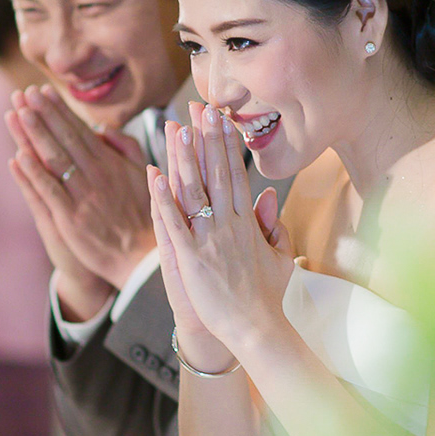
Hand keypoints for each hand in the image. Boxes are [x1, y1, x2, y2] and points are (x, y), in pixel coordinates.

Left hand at [7, 88, 155, 288]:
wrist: (144, 257)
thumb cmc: (145, 215)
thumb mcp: (145, 174)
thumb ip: (127, 148)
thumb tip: (104, 129)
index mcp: (111, 164)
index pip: (82, 131)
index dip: (61, 111)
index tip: (44, 93)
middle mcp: (96, 175)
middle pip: (66, 139)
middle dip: (45, 114)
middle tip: (27, 94)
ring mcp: (82, 196)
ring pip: (55, 159)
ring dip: (36, 135)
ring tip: (20, 113)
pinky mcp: (71, 219)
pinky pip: (49, 191)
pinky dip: (34, 173)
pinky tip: (19, 156)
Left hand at [149, 102, 294, 355]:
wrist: (258, 329)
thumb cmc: (268, 297)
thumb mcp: (281, 256)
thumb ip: (273, 224)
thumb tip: (269, 195)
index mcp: (248, 223)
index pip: (235, 173)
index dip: (225, 144)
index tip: (218, 118)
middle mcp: (229, 225)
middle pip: (215, 172)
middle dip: (207, 138)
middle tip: (200, 106)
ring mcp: (209, 240)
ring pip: (194, 191)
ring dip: (184, 158)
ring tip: (176, 128)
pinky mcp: (191, 259)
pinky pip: (174, 224)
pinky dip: (162, 200)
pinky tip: (153, 176)